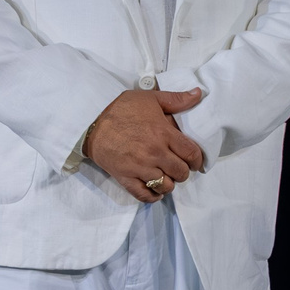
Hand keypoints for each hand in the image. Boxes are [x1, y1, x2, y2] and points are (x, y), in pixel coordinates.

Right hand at [84, 88, 206, 199]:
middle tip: (179, 167)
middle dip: (184, 171)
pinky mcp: (125, 178)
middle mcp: (154, 153)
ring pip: (166, 186)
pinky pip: (144, 195)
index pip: (191, 154)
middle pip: (181, 172)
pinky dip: (153, 196)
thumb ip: (176, 99)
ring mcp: (139, 167)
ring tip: (166, 176)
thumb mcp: (150, 98)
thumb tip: (199, 94)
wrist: (91, 122)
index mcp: (163, 134)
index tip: (196, 161)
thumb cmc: (121, 109)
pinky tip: (155, 190)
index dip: (198, 160)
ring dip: (169, 183)